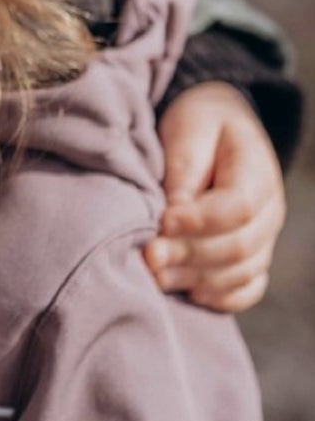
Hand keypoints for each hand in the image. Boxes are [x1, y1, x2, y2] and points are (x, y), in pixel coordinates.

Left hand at [146, 82, 285, 312]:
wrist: (217, 124)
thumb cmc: (198, 123)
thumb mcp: (189, 128)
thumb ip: (184, 169)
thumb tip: (173, 216)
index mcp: (258, 172)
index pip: (240, 207)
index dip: (202, 221)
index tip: (164, 220)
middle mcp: (270, 212)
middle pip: (240, 246)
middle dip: (191, 254)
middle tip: (150, 255)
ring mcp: (265, 238)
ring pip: (241, 273)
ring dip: (197, 279)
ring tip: (155, 275)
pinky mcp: (251, 256)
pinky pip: (247, 289)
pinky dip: (220, 297)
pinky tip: (187, 293)